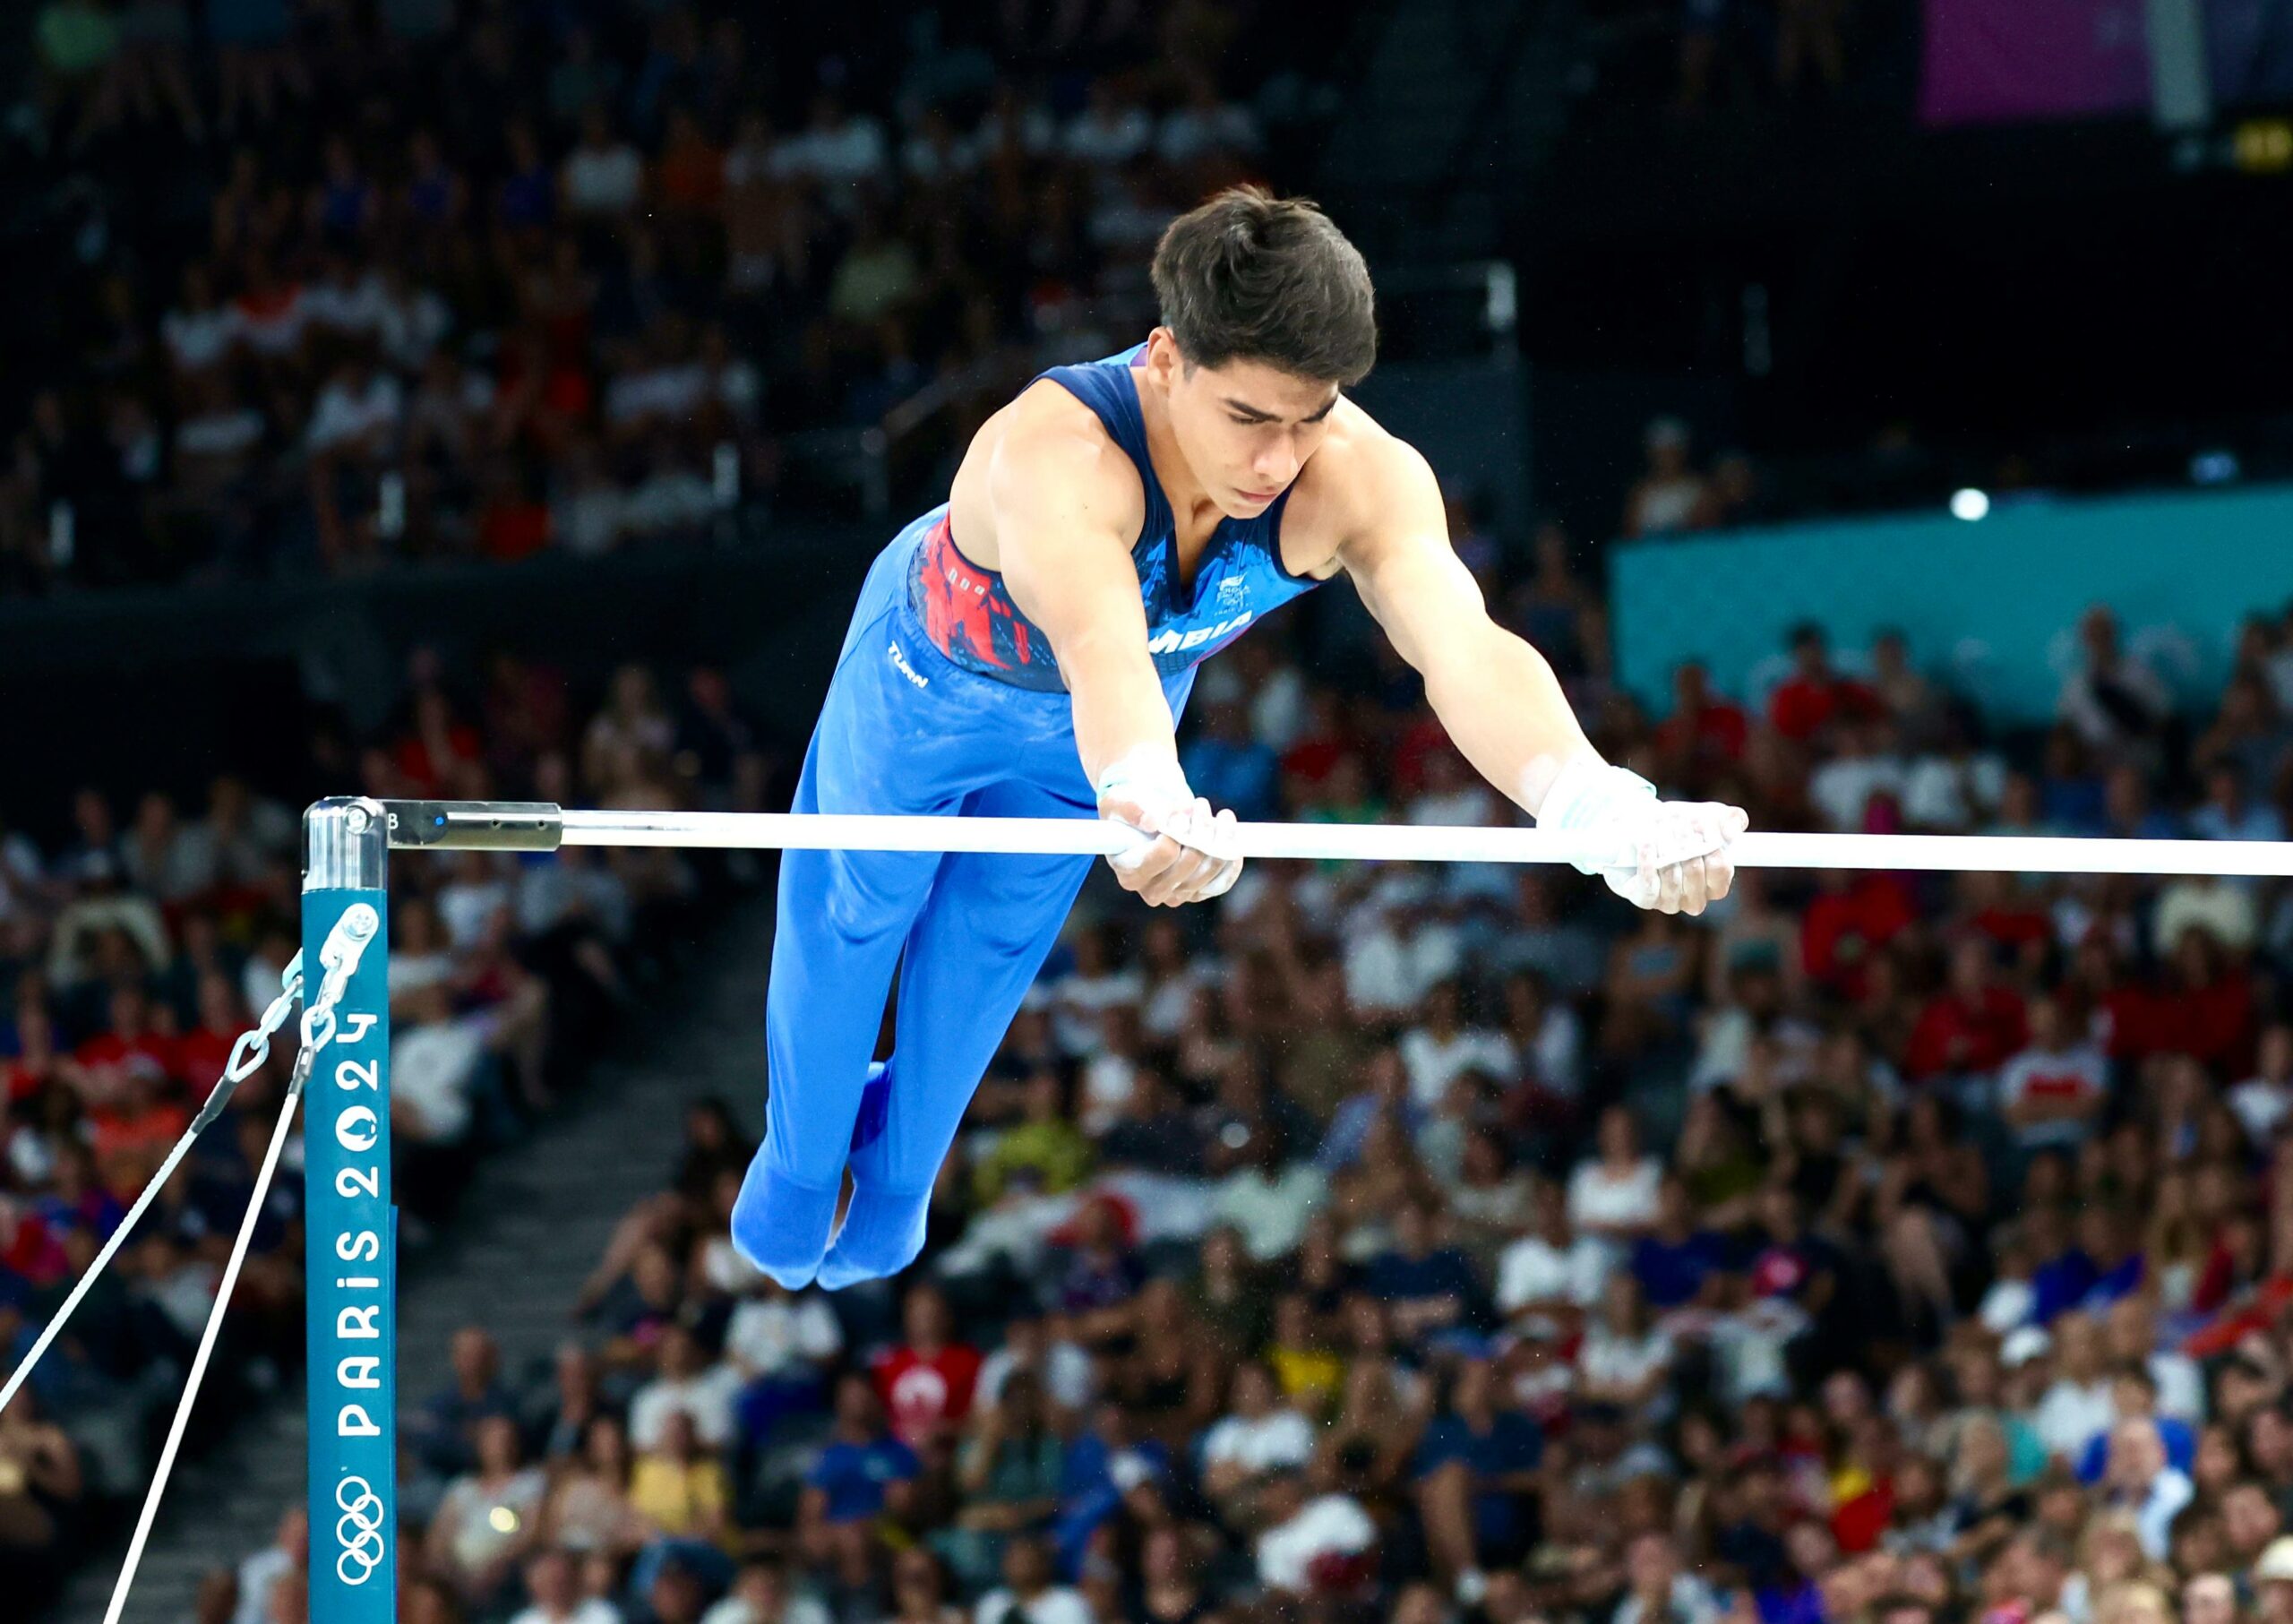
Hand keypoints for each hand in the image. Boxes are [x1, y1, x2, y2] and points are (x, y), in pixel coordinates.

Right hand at [1096, 754, 1242, 907]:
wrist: (1148, 819)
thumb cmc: (1131, 812)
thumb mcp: (1119, 802)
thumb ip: (1131, 810)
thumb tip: (1154, 821)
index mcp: (1130, 874)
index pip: (1165, 853)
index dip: (1179, 828)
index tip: (1182, 809)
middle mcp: (1152, 891)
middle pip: (1191, 861)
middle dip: (1201, 827)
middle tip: (1200, 804)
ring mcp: (1177, 894)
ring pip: (1210, 868)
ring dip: (1220, 836)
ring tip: (1217, 815)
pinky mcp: (1197, 892)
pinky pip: (1222, 882)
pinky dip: (1231, 859)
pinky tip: (1229, 837)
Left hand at [1538, 755, 1745, 915]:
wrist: (1640, 826)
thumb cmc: (1680, 826)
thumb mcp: (1710, 816)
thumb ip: (1731, 820)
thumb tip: (1730, 833)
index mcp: (1714, 884)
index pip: (1721, 872)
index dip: (1712, 847)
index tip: (1701, 823)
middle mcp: (1694, 898)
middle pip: (1695, 872)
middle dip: (1686, 841)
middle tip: (1676, 820)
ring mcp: (1669, 901)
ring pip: (1672, 877)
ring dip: (1665, 846)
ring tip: (1659, 825)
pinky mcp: (1644, 899)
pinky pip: (1649, 886)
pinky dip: (1648, 861)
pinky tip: (1647, 842)